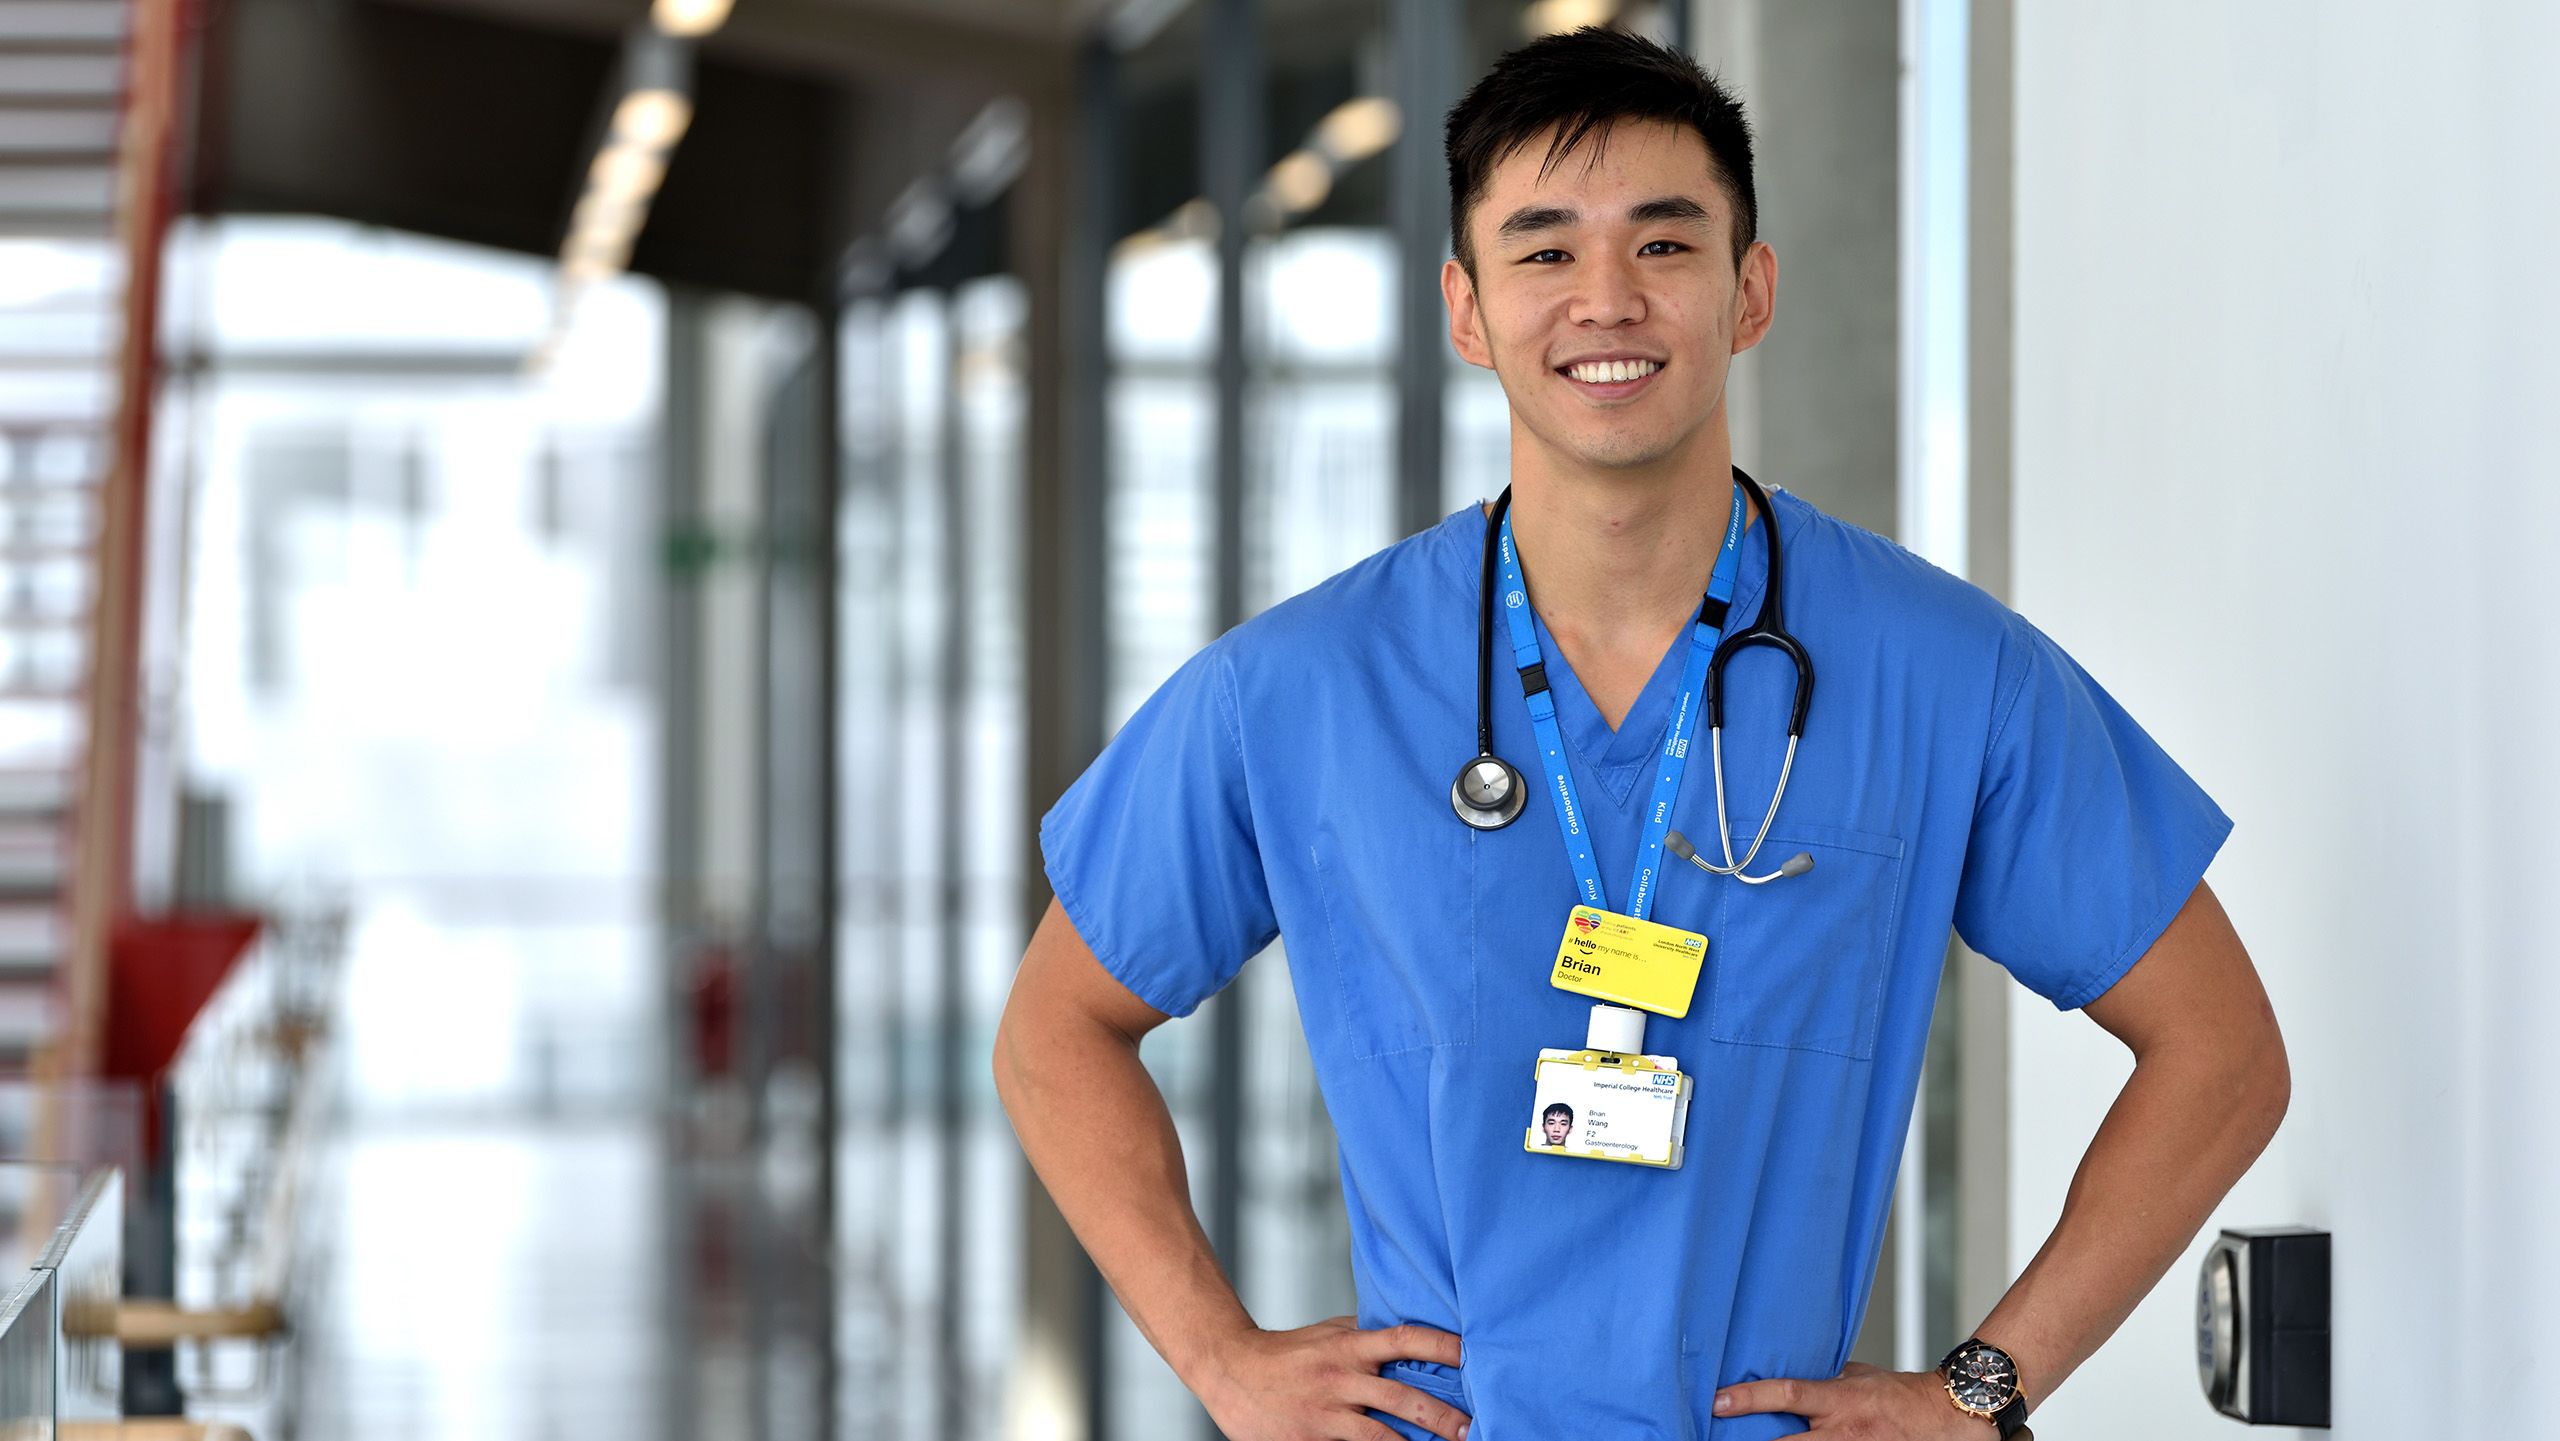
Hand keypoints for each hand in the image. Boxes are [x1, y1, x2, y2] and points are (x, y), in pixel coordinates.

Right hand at [1193, 1315, 1470, 1440]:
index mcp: (1349, 1347)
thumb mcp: (1328, 1333)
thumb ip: (1365, 1336)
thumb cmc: (1286, 1353)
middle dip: (1443, 1416)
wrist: (1231, 1371)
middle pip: (1403, 1398)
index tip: (1472, 1355)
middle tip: (1472, 1428)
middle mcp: (1342, 1379)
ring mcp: (1327, 1415)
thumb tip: (1409, 1337)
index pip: (1405, 1339)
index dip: (1441, 1346)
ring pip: (1382, 1437)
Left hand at [1712, 1362, 2031, 1437]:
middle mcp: (1842, 1432)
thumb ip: (1826, 1380)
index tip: (1718, 1400)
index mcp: (1839, 1400)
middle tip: (1719, 1437)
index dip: (1749, 1397)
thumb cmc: (1903, 1395)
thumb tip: (1796, 1376)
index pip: (1786, 1393)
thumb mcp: (1859, 1377)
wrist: (1950, 1416)